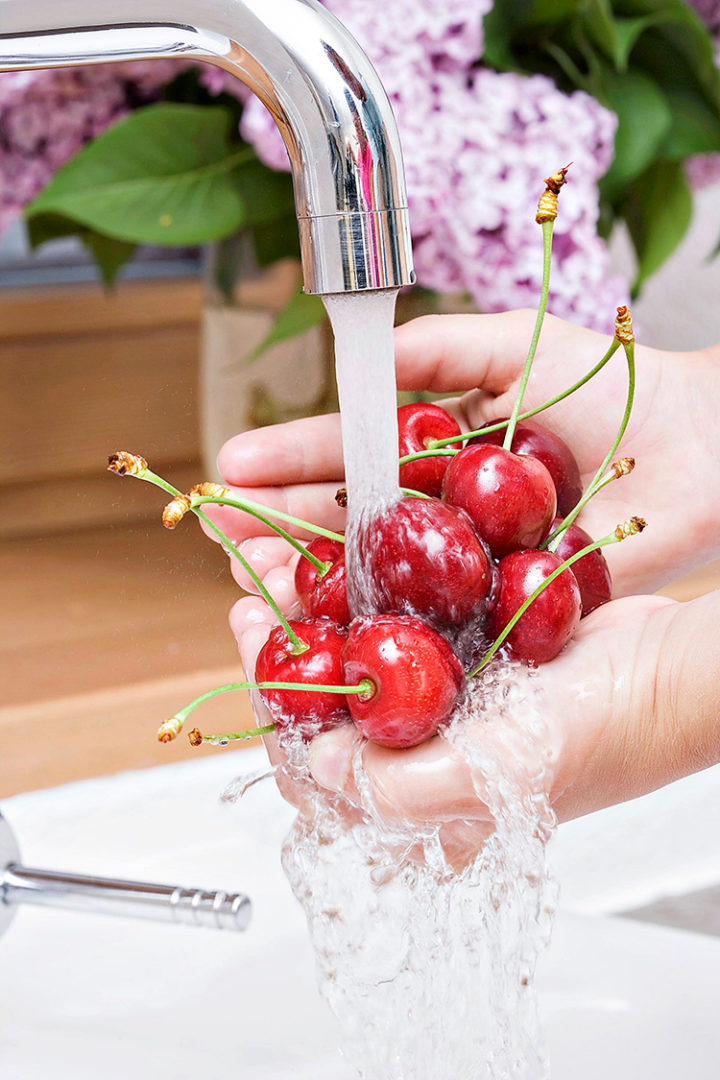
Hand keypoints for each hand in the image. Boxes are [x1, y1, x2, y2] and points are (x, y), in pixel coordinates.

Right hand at [206, 310, 719, 596]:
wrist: (702, 448)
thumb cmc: (620, 388)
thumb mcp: (513, 349)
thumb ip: (436, 350)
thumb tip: (359, 356)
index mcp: (441, 449)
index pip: (352, 454)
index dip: (294, 459)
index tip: (236, 464)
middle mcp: (445, 510)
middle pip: (350, 521)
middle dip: (282, 525)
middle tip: (226, 534)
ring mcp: (473, 561)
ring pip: (381, 573)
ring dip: (314, 577)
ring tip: (254, 576)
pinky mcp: (508, 605)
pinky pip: (441, 616)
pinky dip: (390, 622)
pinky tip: (336, 624)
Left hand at [231, 560, 717, 868]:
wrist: (669, 671)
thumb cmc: (602, 735)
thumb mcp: (496, 778)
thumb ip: (396, 790)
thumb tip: (316, 766)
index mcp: (419, 801)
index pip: (315, 768)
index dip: (271, 702)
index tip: (253, 638)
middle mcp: (423, 754)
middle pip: (324, 706)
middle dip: (282, 650)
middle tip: (255, 593)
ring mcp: (443, 700)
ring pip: (353, 659)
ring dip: (314, 612)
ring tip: (283, 564)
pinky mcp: (464, 652)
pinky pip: (395, 621)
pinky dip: (362, 589)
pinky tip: (342, 555)